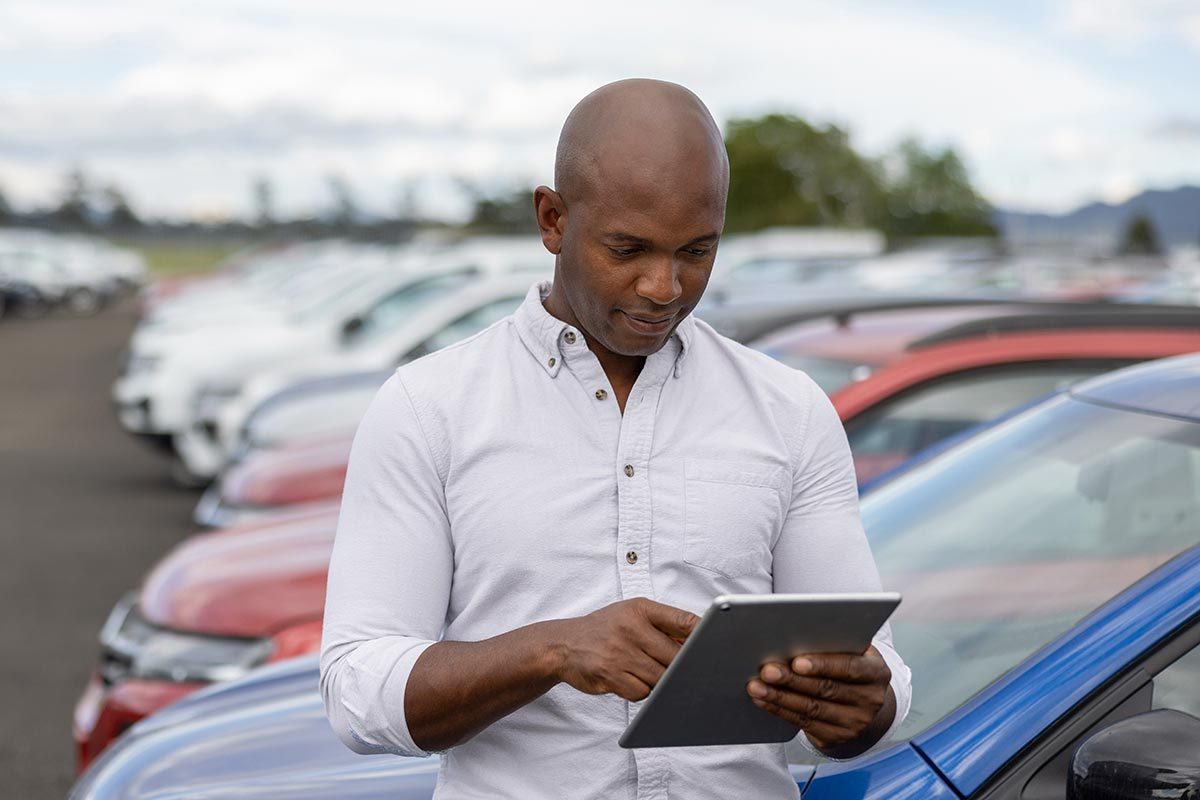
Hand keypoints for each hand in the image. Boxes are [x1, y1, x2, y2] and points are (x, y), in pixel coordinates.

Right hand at [551, 598, 698, 701]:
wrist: (562, 644)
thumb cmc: (604, 630)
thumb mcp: (631, 614)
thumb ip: (662, 625)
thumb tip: (698, 644)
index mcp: (640, 609)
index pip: (683, 620)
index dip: (703, 636)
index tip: (716, 646)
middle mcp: (630, 628)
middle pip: (675, 656)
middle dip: (683, 668)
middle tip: (687, 674)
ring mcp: (619, 652)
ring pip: (660, 678)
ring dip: (661, 682)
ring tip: (649, 673)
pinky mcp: (609, 675)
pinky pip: (641, 692)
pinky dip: (642, 691)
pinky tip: (632, 681)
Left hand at [746, 646, 893, 754]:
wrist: (862, 701)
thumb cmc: (848, 663)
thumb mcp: (852, 651)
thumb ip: (833, 643)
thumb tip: (793, 633)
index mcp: (876, 671)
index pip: (849, 668)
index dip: (822, 665)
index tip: (797, 661)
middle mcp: (871, 699)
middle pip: (826, 689)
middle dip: (792, 680)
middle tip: (767, 670)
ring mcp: (855, 722)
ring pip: (812, 708)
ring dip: (780, 697)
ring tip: (756, 686)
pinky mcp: (837, 737)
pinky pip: (804, 723)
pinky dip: (780, 710)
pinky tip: (763, 700)